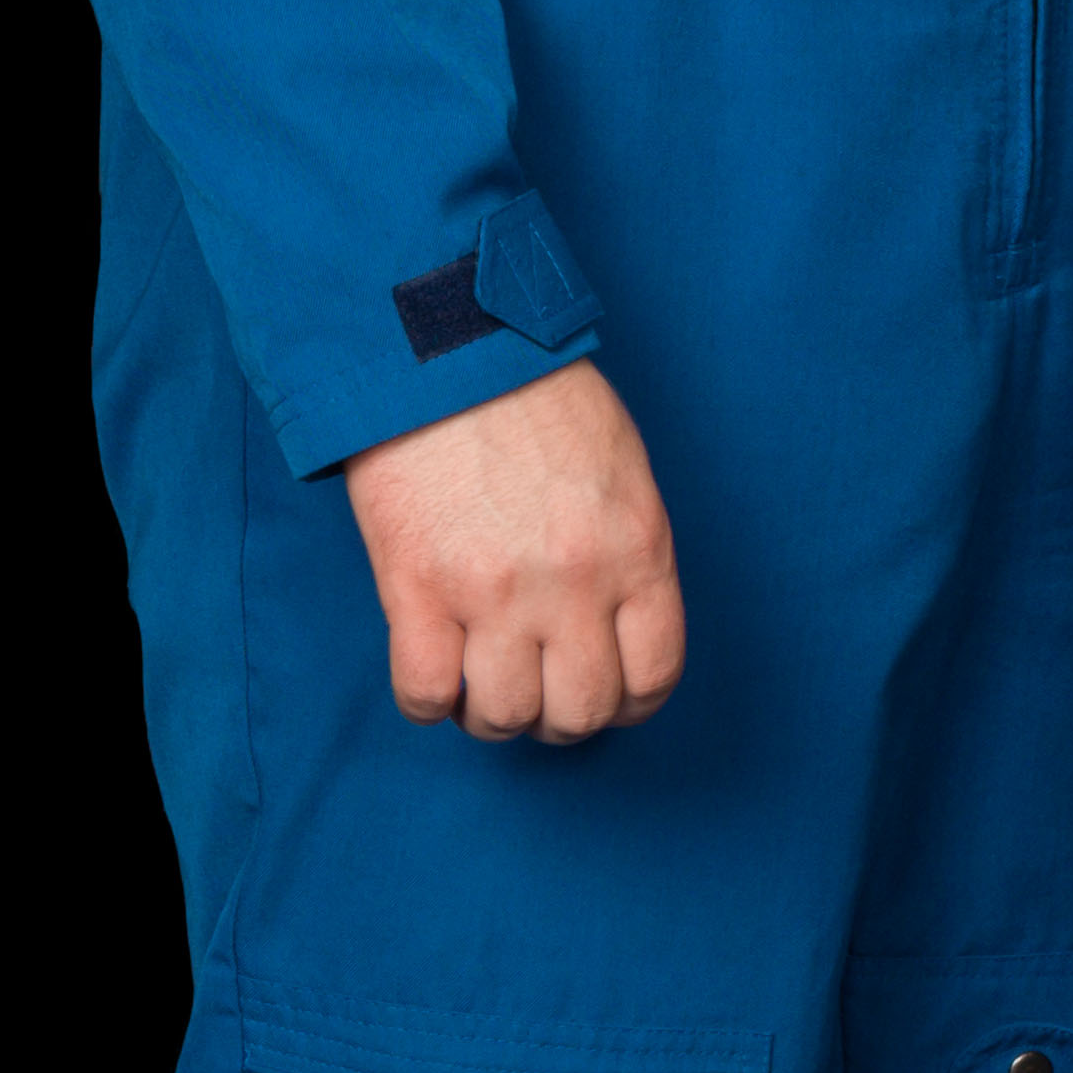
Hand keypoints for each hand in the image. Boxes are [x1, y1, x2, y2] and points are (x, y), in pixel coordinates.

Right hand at [342, 357, 683, 740]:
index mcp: (637, 548)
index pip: (656, 673)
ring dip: (491, 714)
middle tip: (540, 692)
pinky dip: (429, 702)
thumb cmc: (541, 402)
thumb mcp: (622, 471)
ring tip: (482, 680)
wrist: (453, 355)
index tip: (608, 696)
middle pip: (581, 711)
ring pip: (503, 717)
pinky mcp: (416, 590)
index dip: (631, 703)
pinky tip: (434, 673)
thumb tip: (617, 624)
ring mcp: (493, 591)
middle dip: (561, 718)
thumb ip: (628, 551)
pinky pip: (424, 694)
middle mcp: (575, 582)